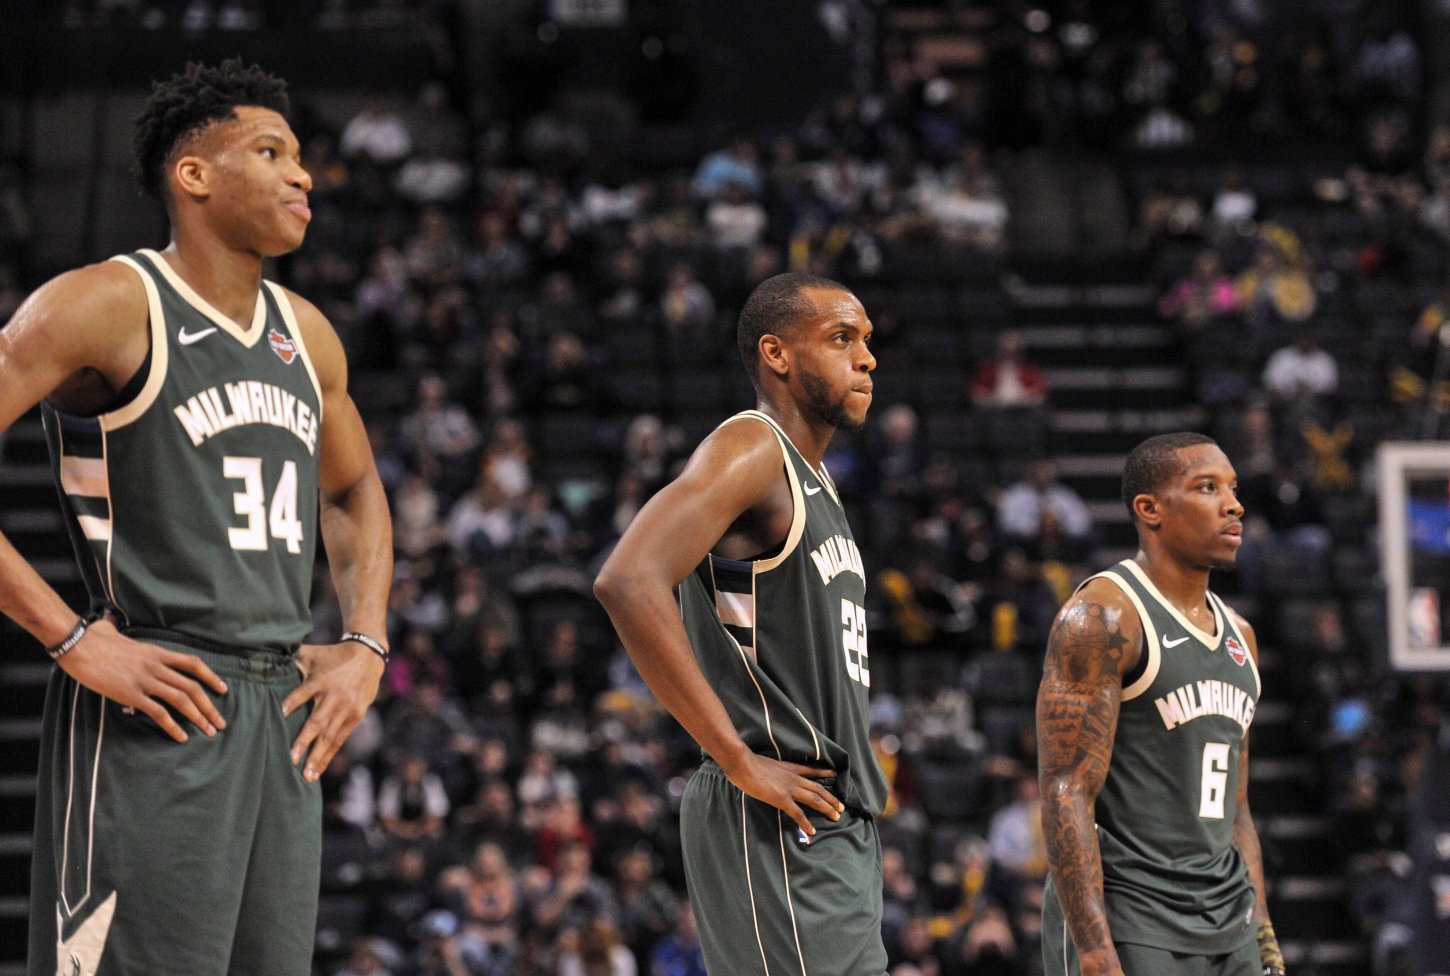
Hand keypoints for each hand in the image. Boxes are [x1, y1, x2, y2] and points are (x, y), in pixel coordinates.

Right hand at [58, 617, 227, 741]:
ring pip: (181, 699)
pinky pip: (158, 712)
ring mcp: (145, 680)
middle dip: (209, 706)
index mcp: (157, 652)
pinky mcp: (130, 693)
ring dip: (198, 717)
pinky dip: (172, 726)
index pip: (193, 664)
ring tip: (209, 732)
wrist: (77, 645)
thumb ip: (118, 629)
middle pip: (192, 686)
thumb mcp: (113, 630)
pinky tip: (180, 737)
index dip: (211, 677)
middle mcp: (156, 666)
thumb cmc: (92, 637)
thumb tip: (110, 623)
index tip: (223, 689)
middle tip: (220, 722)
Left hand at [282, 640, 384, 781]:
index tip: (281, 712)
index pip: (305, 691)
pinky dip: (329, 755)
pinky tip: (319, 770)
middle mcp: (335, 696)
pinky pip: (340, 739)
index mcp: (322, 679)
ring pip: (330, 736)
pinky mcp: (356, 716)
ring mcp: (347, 708)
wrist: (368, 656)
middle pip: (318, 721)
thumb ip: (292, 659)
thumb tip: (263, 657)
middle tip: (291, 758)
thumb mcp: (313, 654)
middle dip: (304, 741)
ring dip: (317, 756)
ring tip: (307, 775)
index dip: (293, 701)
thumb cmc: (332, 656)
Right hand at [719, 753, 843, 838]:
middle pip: (818, 788)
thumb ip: (769, 768)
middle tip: (841, 807)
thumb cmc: (747, 762)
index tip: (834, 773)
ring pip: (814, 799)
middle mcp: (793, 778)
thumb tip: (765, 772)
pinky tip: (812, 831)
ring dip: (827, 808)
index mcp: (789, 768)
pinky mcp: (781, 799)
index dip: (824, 772)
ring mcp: (789, 788)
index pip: (811, 770)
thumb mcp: (763, 762)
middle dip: (831, 798)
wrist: (743, 764)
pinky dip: (805, 823)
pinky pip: (797, 813)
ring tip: (836, 816)